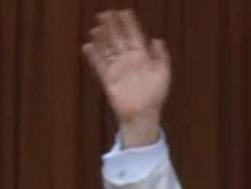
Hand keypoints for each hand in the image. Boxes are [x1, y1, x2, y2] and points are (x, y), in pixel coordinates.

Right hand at [82, 10, 169, 146]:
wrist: (143, 115)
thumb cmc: (155, 96)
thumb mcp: (163, 74)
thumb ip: (161, 56)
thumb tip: (157, 39)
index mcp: (142, 58)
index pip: (134, 36)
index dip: (129, 24)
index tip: (124, 12)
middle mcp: (128, 61)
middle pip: (118, 39)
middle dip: (112, 26)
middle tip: (105, 13)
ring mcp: (117, 69)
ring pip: (107, 49)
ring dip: (102, 39)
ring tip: (96, 28)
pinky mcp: (108, 79)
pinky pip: (99, 65)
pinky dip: (93, 56)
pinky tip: (88, 46)